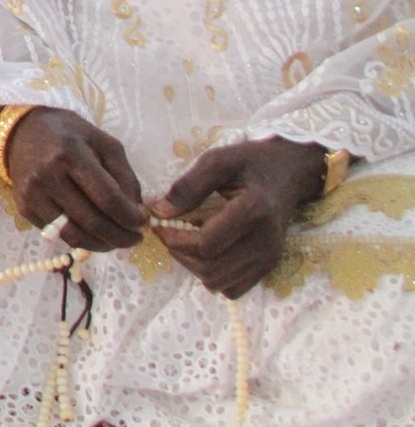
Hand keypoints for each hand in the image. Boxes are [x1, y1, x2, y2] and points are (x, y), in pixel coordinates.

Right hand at [6, 107, 147, 250]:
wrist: (22, 132)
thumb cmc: (69, 135)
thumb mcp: (103, 142)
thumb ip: (124, 174)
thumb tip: (135, 211)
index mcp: (71, 153)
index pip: (107, 197)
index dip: (129, 216)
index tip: (142, 223)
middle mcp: (48, 175)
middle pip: (92, 221)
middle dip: (120, 237)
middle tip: (135, 239)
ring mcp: (33, 193)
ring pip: (74, 235)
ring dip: (102, 244)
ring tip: (116, 240)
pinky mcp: (24, 207)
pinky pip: (58, 234)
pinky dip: (80, 239)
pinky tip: (91, 232)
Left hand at [154, 138, 325, 298]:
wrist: (289, 174)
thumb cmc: (251, 163)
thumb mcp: (217, 161)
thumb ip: (188, 187)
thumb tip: (160, 212)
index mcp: (253, 211)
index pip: (206, 244)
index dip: (175, 238)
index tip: (160, 223)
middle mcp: (264, 241)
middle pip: (210, 268)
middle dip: (179, 253)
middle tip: (167, 233)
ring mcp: (269, 258)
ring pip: (219, 282)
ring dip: (193, 265)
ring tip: (185, 240)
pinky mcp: (268, 267)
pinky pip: (233, 288)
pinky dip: (213, 275)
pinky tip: (207, 252)